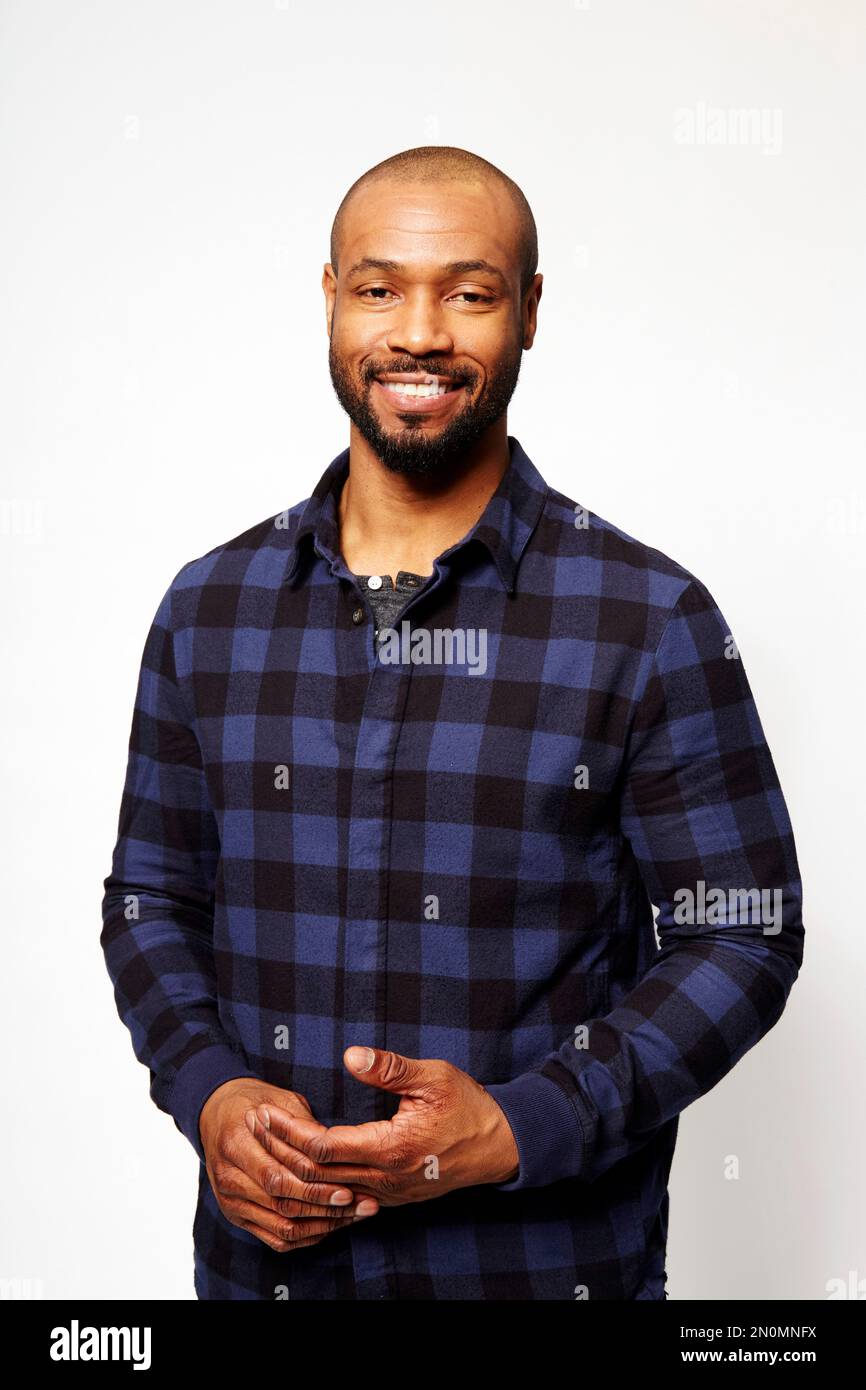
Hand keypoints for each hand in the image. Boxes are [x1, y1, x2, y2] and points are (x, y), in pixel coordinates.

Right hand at [198, 1077, 379, 1251]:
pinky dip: (307, 1236)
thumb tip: (336, 1152)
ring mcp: (231, 1202)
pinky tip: (333, 1224)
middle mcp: (229, 1178)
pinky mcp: (238, 1217)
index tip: (350, 1188)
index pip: (277, 1177)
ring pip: (282, 1228)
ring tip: (356, 1217)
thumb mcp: (281, 1101)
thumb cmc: (256, 1102)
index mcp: (235, 1144)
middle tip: (363, 1206)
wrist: (219, 1114)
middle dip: (326, 1209)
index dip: (316, 1187)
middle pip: (282, 1205)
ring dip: (323, 1225)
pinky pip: (276, 1238)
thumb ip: (304, 1128)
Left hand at [246, 1048, 519, 1206]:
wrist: (500, 1145)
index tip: (265, 1112)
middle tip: (254, 1126)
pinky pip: (345, 1197)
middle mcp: (384, 1179)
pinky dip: (319, 1183)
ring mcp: (388, 1193)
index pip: (323, 1146)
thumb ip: (390, 1068)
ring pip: (329, 1191)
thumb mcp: (433, 1076)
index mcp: (391, 1148)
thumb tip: (351, 1056)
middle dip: (281, 1150)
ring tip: (270, 1144)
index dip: (289, 1131)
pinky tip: (304, 1167)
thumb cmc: (468, 1107)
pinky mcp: (392, 1196)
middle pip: (317, 1174)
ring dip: (296, 1168)